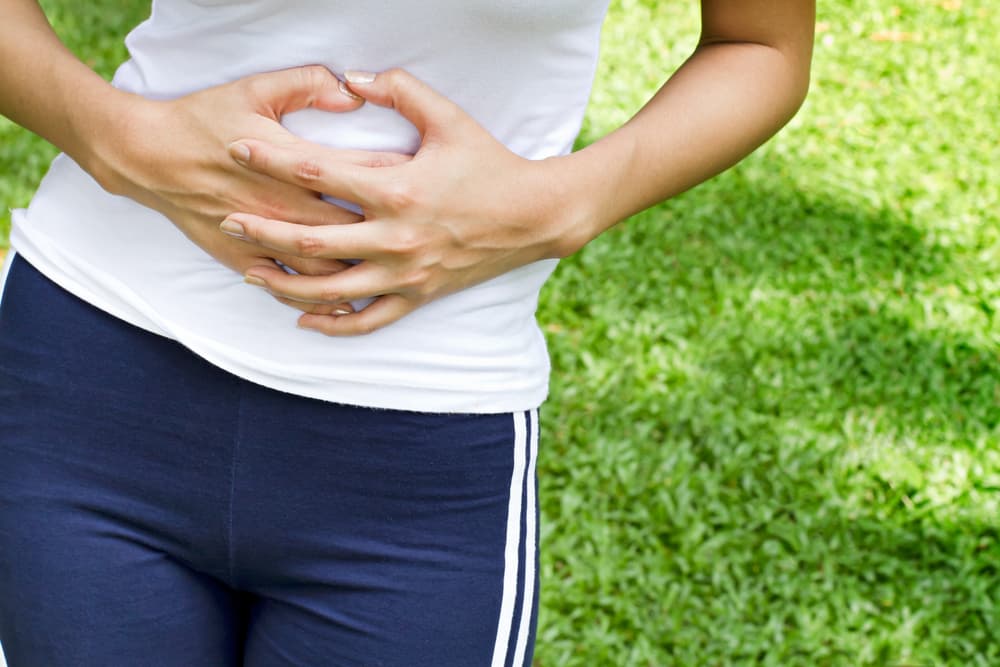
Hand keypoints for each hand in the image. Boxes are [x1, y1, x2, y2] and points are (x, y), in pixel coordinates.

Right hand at [87, 66, 408, 312]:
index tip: (428, 181)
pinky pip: (288, 288)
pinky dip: (316, 300)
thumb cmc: (202, 119)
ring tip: (398, 277)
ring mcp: (265, 239)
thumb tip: (350, 91)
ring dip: (363, 274)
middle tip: (428, 233)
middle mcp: (284, 208)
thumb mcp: (254, 90)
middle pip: (352, 226)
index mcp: (293, 165)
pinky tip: (344, 305)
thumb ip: (306, 85)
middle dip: (391, 231)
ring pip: (325, 268)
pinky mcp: (245, 260)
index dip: (398, 178)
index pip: (360, 174)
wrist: (147, 157)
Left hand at [222, 68, 576, 334]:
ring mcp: (406, 274)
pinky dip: (332, 322)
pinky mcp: (418, 296)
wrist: (533, 217)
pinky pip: (368, 320)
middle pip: (312, 241)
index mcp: (398, 190)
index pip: (319, 172)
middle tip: (227, 220)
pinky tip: (302, 317)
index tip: (236, 146)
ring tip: (250, 273)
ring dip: (285, 283)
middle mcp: (396, 238)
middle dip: (263, 230)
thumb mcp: (449, 119)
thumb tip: (351, 76)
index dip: (272, 157)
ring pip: (331, 290)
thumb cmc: (490, 164)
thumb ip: (400, 90)